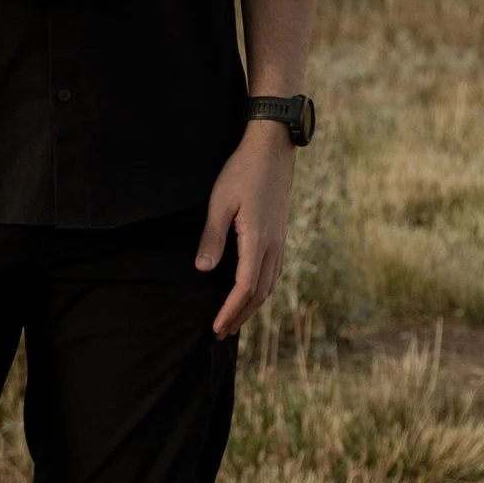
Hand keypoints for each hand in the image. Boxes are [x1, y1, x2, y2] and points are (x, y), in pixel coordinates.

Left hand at [196, 122, 294, 339]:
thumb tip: (203, 270)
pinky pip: (273, 272)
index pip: (245, 288)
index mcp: (257, 240)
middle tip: (220, 333)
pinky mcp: (280, 235)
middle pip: (259, 293)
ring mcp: (279, 241)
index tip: (216, 327)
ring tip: (234, 320)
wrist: (273, 150)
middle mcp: (273, 246)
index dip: (231, 310)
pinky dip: (261, 290)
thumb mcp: (220, 202)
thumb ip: (213, 237)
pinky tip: (251, 293)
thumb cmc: (242, 172)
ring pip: (269, 285)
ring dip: (252, 307)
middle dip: (240, 316)